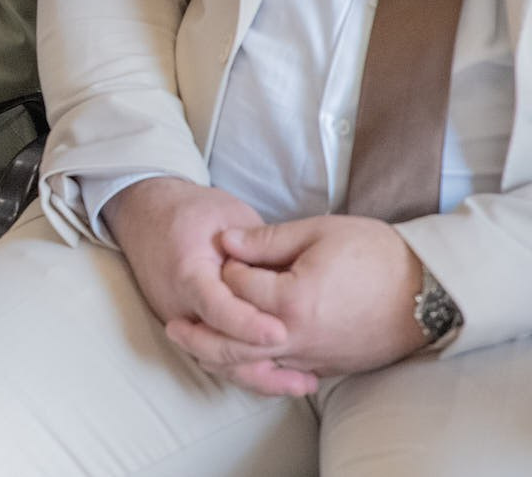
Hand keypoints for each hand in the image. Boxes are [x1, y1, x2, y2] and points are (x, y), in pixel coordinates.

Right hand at [103, 178, 292, 384]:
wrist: (145, 212)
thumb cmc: (191, 211)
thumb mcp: (229, 216)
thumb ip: (259, 250)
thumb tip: (293, 281)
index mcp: (187, 271)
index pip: (217, 308)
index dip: (248, 325)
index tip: (280, 334)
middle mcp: (176, 303)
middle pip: (217, 348)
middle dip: (261, 367)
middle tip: (306, 379)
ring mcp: (177, 319)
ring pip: (217, 361)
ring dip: (257, 376)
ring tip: (302, 384)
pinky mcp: (185, 326)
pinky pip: (215, 356)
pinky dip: (246, 368)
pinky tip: (282, 374)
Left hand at [171, 217, 432, 392]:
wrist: (431, 292)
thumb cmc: (376, 254)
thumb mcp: (319, 232)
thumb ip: (266, 240)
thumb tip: (225, 241)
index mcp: (293, 301)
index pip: (237, 288)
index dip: (226, 267)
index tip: (224, 251)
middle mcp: (300, 337)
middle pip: (234, 343)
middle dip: (200, 335)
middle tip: (173, 325)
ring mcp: (315, 357)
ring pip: (256, 366)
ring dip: (222, 356)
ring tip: (195, 344)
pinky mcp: (330, 367)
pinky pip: (283, 372)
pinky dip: (257, 368)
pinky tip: (243, 357)